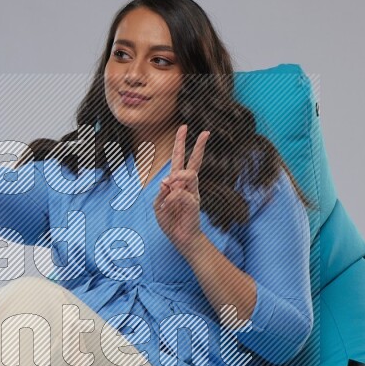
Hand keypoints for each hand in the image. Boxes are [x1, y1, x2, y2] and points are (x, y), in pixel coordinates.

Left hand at [153, 124, 210, 253]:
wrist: (181, 238)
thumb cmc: (170, 221)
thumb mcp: (158, 205)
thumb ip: (161, 192)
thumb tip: (168, 181)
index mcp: (177, 183)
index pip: (180, 159)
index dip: (181, 143)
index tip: (184, 127)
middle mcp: (188, 185)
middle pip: (195, 162)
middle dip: (200, 146)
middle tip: (206, 132)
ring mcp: (193, 193)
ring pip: (189, 174)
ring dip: (176, 178)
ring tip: (169, 187)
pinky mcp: (194, 203)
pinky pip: (179, 193)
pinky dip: (169, 200)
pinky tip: (167, 208)